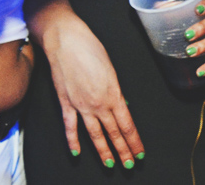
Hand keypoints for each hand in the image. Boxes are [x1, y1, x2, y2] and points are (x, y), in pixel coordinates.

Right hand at [40, 6, 143, 168]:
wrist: (65, 38)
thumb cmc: (89, 46)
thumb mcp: (110, 68)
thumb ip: (115, 90)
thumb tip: (121, 106)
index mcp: (113, 93)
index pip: (127, 125)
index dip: (134, 141)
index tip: (140, 152)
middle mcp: (98, 103)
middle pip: (114, 133)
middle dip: (123, 151)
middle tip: (130, 164)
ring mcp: (80, 104)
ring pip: (95, 134)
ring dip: (104, 151)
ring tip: (110, 165)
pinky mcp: (65, 102)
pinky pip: (70, 126)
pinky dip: (73, 140)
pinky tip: (77, 152)